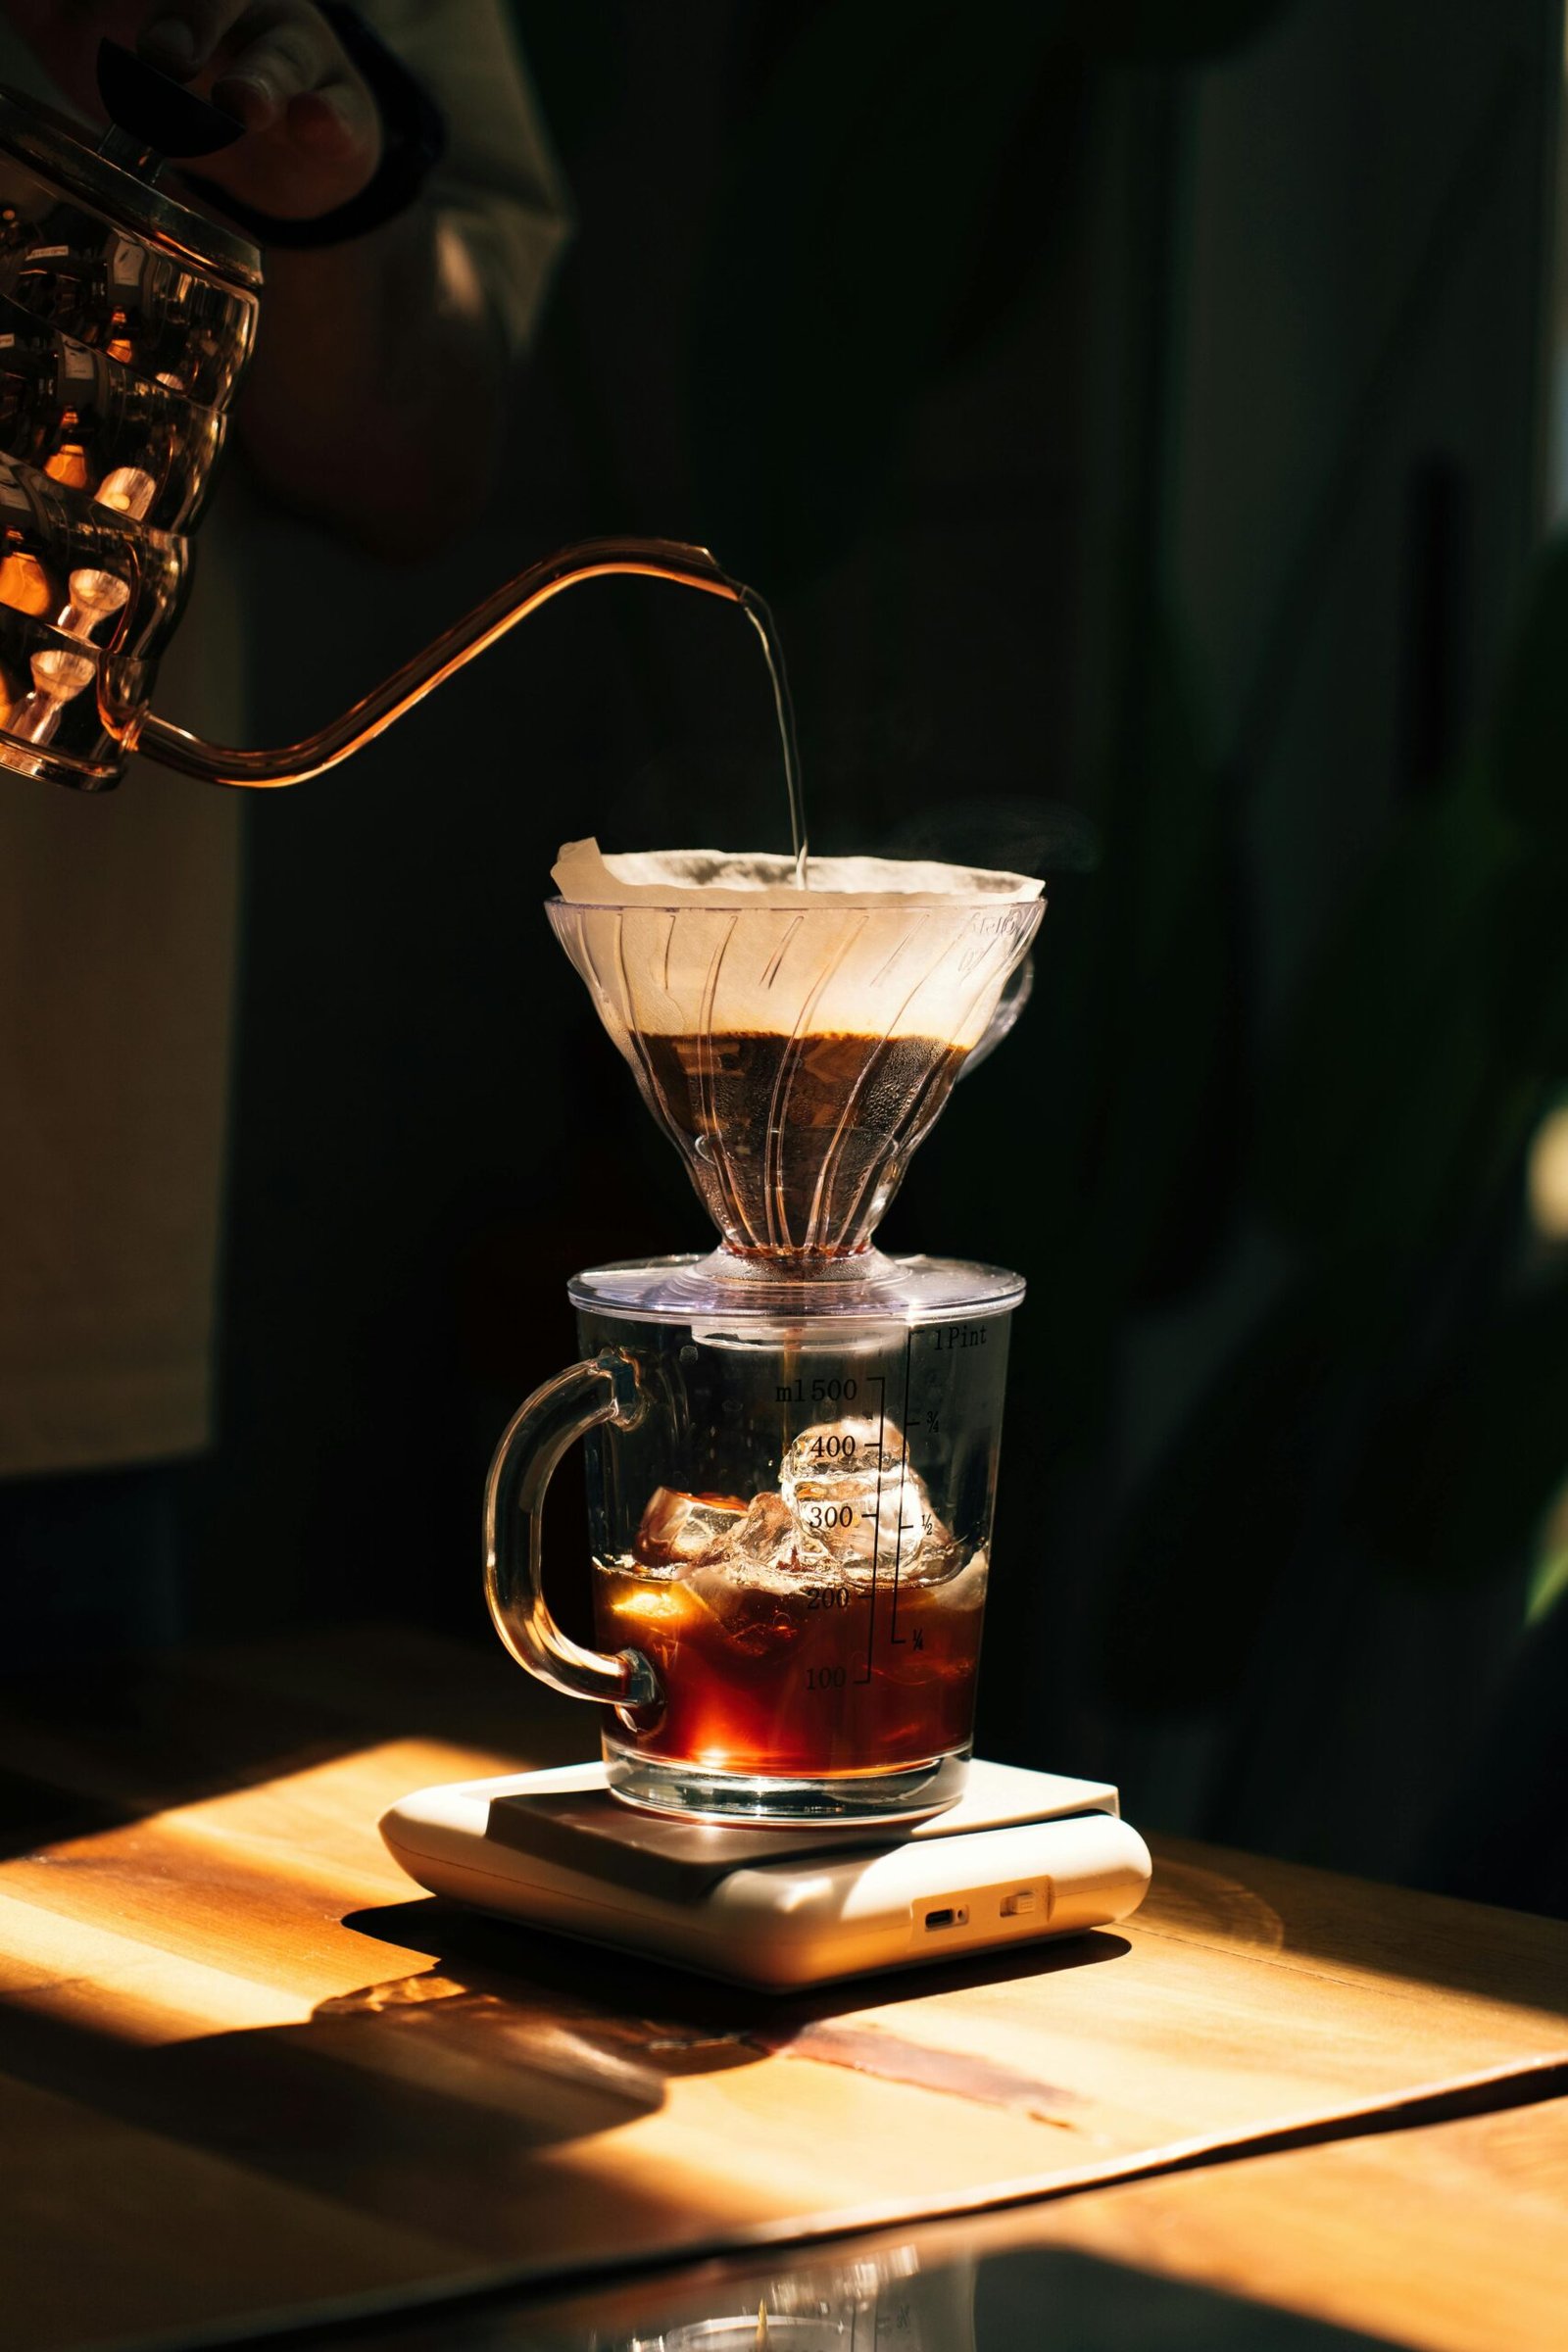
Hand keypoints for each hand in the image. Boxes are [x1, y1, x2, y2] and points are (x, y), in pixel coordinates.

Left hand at [3, 3, 381, 220]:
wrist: (270, 163)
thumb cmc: (173, 89)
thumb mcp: (87, 43)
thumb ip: (42, 9)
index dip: (140, 5)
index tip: (111, 12)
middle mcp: (242, 5)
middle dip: (193, 20)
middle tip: (161, 60)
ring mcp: (295, 55)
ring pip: (283, 55)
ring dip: (260, 81)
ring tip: (238, 109)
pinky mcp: (338, 116)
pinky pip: (340, 115)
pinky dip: (329, 121)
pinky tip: (313, 122)